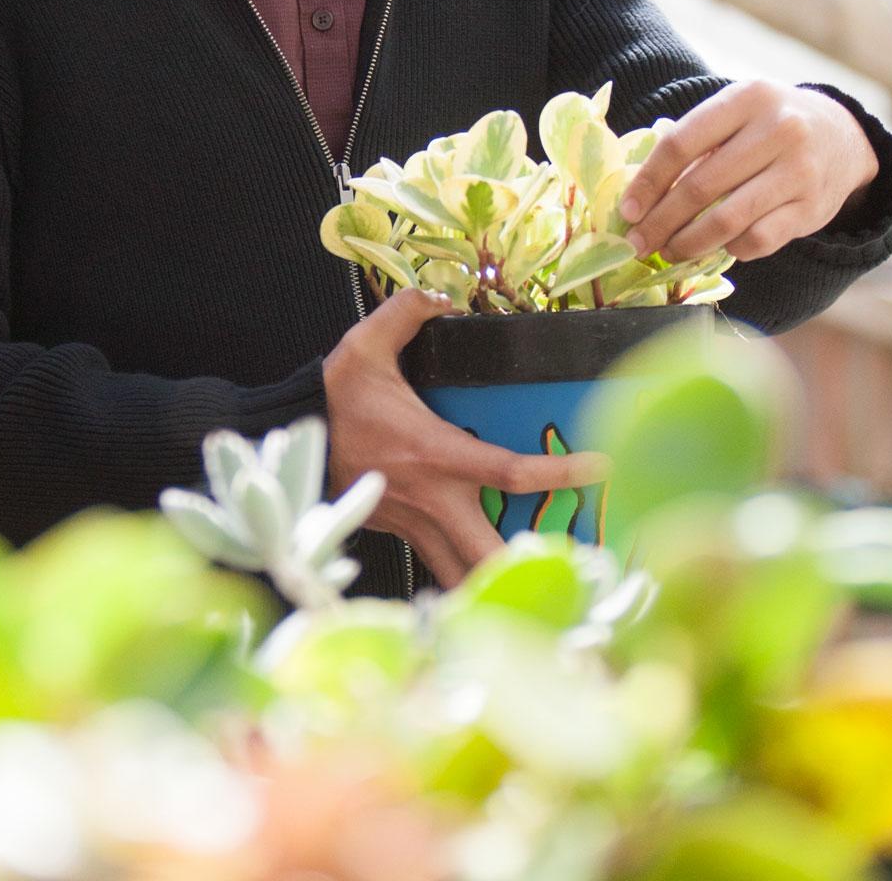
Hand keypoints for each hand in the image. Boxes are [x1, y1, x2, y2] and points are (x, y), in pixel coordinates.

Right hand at [323, 288, 607, 587]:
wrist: (292, 440)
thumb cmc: (333, 399)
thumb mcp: (366, 345)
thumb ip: (405, 313)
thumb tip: (440, 296)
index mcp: (436, 454)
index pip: (510, 472)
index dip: (559, 472)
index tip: (600, 467)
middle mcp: (433, 500)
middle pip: (491, 554)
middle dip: (530, 573)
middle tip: (577, 578)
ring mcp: (416, 525)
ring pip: (463, 575)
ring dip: (498, 588)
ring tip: (541, 594)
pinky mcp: (402, 534)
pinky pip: (441, 566)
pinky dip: (466, 580)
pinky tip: (488, 583)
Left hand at [616, 79, 879, 265]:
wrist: (842, 136)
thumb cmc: (768, 124)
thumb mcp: (737, 113)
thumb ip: (697, 144)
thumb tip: (642, 198)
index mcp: (747, 98)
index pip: (681, 144)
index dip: (648, 182)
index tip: (628, 210)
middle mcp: (778, 130)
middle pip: (701, 186)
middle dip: (661, 221)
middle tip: (638, 243)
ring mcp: (798, 171)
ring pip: (728, 220)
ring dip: (689, 243)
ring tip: (668, 251)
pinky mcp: (812, 209)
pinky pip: (758, 240)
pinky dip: (730, 249)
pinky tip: (716, 247)